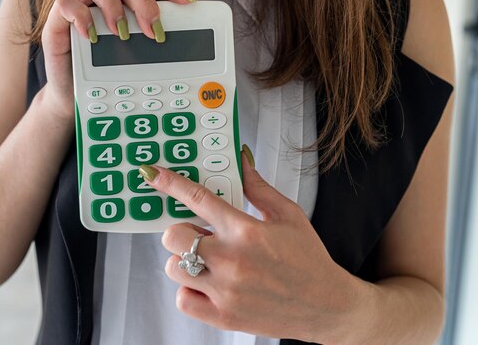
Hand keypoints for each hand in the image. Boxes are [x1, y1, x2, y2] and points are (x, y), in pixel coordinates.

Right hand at [39, 0, 198, 118]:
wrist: (77, 102)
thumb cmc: (110, 81)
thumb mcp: (140, 64)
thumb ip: (160, 53)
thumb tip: (195, 65)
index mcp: (124, 3)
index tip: (188, 3)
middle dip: (143, 1)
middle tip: (154, 30)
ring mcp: (78, 7)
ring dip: (111, 3)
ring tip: (122, 32)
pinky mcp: (56, 22)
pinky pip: (64, 3)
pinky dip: (79, 16)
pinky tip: (92, 36)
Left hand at [140, 149, 363, 342]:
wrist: (326, 306)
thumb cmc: (308, 258)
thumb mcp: (288, 214)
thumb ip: (257, 188)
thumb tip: (240, 160)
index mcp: (246, 230)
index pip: (197, 199)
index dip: (170, 183)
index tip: (151, 174)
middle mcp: (231, 260)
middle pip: (173, 236)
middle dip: (181, 231)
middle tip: (201, 235)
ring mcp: (224, 291)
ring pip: (174, 267)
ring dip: (185, 260)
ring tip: (209, 261)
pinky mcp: (223, 316)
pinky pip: (183, 299)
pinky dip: (190, 290)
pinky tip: (209, 283)